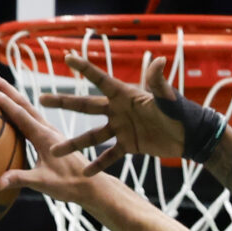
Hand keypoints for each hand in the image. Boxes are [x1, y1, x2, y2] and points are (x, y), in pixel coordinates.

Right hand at [0, 72, 101, 204]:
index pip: (20, 114)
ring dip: (12, 97)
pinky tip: (12, 115)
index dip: (4, 102)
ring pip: (28, 109)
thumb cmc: (70, 185)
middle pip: (23, 104)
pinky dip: (19, 111)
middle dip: (6, 88)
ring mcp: (50, 133)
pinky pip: (32, 120)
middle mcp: (47, 129)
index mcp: (44, 136)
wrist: (92, 186)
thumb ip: (21, 179)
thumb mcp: (44, 183)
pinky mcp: (51, 139)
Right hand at [43, 53, 191, 174]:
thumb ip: (158, 82)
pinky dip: (99, 164)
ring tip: (54, 150)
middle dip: (64, 103)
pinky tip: (84, 172)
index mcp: (125, 94)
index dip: (84, 68)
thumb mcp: (167, 98)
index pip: (100, 79)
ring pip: (92, 136)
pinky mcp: (128, 146)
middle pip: (86, 106)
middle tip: (42, 100)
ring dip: (74, 143)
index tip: (67, 57)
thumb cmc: (180, 111)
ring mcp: (121, 128)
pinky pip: (109, 156)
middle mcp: (118, 110)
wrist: (189, 135)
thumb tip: (158, 61)